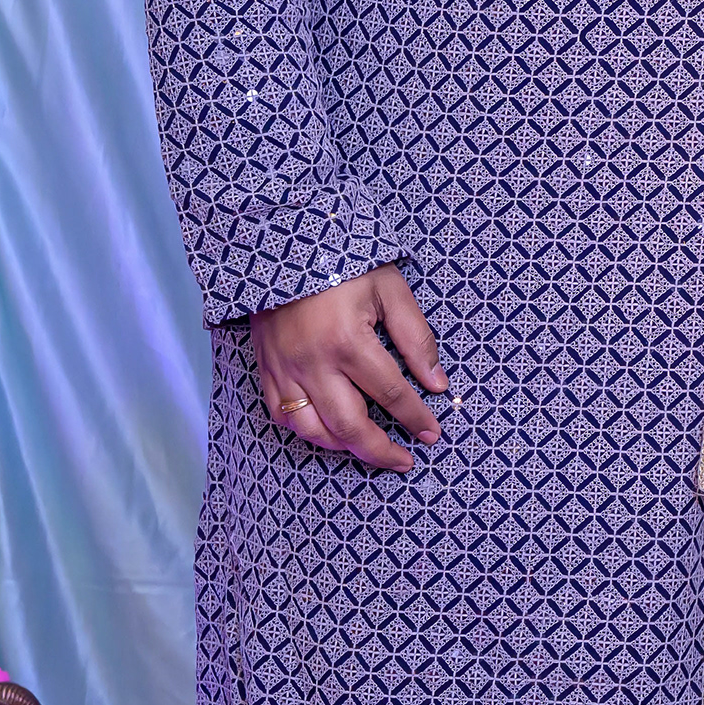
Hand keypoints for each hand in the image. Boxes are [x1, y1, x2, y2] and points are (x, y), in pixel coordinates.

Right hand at [248, 263, 447, 471]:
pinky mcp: (266, 369)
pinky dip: (307, 431)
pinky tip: (328, 431)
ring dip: (344, 447)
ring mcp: (285, 369)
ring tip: (369, 449)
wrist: (283, 244)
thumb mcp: (390, 289)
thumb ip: (416, 338)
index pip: (390, 394)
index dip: (416, 419)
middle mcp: (313, 362)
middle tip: (404, 460)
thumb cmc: (343, 263)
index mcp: (348, 340)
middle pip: (349, 426)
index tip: (433, 434)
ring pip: (312, 430)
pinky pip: (281, 416)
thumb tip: (437, 384)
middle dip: (380, 451)